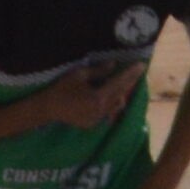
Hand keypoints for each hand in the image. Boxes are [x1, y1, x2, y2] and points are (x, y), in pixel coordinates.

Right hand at [24, 63, 141, 131]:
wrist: (48, 108)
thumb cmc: (62, 88)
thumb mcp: (79, 75)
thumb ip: (98, 71)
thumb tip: (114, 65)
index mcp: (98, 97)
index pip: (119, 83)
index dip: (130, 74)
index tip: (141, 65)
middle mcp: (101, 110)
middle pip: (120, 94)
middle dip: (130, 83)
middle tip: (138, 72)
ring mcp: (97, 119)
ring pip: (116, 105)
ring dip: (121, 94)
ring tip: (126, 83)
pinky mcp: (93, 124)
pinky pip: (107, 112)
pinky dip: (111, 103)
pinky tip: (112, 95)